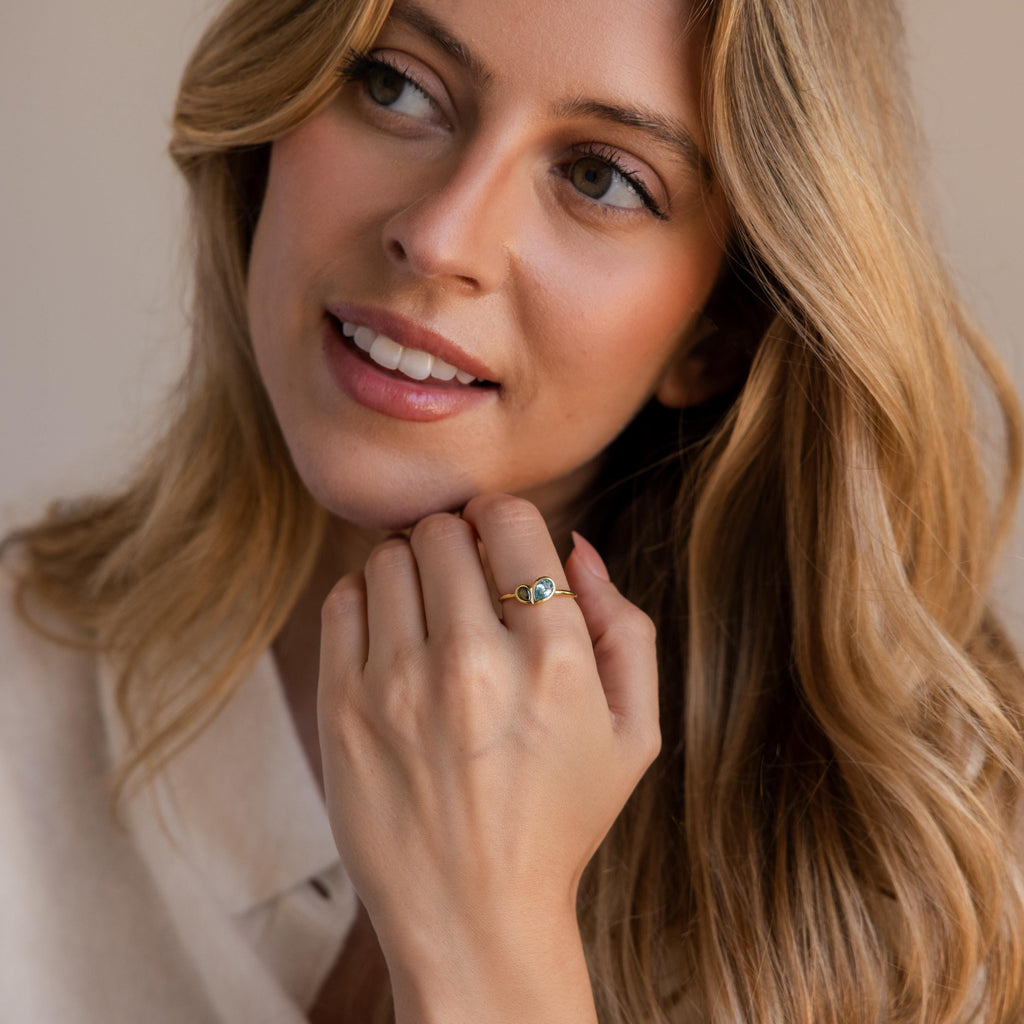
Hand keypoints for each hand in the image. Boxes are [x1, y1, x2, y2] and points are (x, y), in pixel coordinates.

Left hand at [317, 493, 659, 1021]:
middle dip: (458, 543)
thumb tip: (579, 545)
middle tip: (464, 584)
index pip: (510, 518)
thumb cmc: (559, 818)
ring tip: (427, 613)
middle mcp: (474, 664)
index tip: (500, 547)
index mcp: (556, 662)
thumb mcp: (632, 733)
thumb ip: (625, 626)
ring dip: (411, 570)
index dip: (504, 521)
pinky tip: (390, 638)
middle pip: (443, 530)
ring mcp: (398, 685)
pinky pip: (343, 598)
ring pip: (389, 556)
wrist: (472, 914)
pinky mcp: (342, 708)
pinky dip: (366, 600)